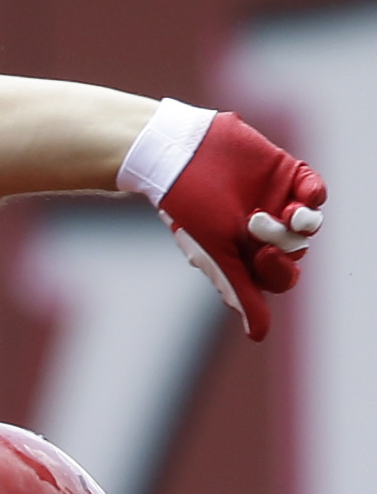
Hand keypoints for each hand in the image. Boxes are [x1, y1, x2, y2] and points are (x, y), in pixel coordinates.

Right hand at [156, 111, 325, 340]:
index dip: (278, 271)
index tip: (262, 255)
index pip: (278, 278)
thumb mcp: (215, 256)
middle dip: (283, 243)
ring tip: (286, 212)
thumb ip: (242, 292)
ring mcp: (275, 202)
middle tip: (255, 224)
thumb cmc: (188, 210)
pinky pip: (315, 191)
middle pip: (295, 253)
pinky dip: (314, 196)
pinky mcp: (285, 174)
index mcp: (242, 256)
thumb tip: (260, 336)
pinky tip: (303, 198)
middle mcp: (261, 233)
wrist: (178, 157)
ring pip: (310, 224)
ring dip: (303, 223)